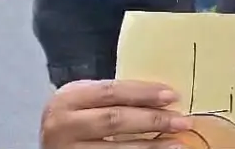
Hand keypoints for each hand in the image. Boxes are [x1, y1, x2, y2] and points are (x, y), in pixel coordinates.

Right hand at [40, 80, 191, 148]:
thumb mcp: (87, 98)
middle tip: (182, 120)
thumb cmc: (78, 114)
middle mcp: (63, 126)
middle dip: (152, 120)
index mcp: (67, 99)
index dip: (143, 93)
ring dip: (151, 146)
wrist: (52, 140)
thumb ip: (115, 96)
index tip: (172, 96)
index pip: (111, 92)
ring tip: (178, 142)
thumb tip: (164, 98)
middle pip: (114, 120)